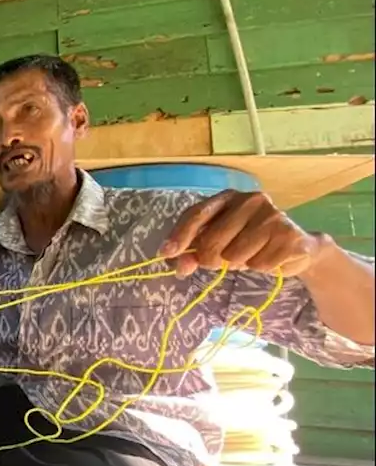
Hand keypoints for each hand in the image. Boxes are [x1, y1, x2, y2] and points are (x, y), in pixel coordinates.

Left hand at [160, 190, 322, 277]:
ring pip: (234, 256)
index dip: (180, 235)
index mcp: (229, 198)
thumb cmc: (251, 243)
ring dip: (238, 264)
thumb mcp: (219, 245)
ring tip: (251, 255)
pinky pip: (258, 264)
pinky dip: (260, 268)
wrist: (298, 248)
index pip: (197, 214)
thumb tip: (179, 264)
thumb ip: (195, 253)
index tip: (166, 253)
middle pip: (212, 240)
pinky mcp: (289, 235)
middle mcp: (251, 200)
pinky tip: (270, 257)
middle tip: (224, 260)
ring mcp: (273, 216)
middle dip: (211, 259)